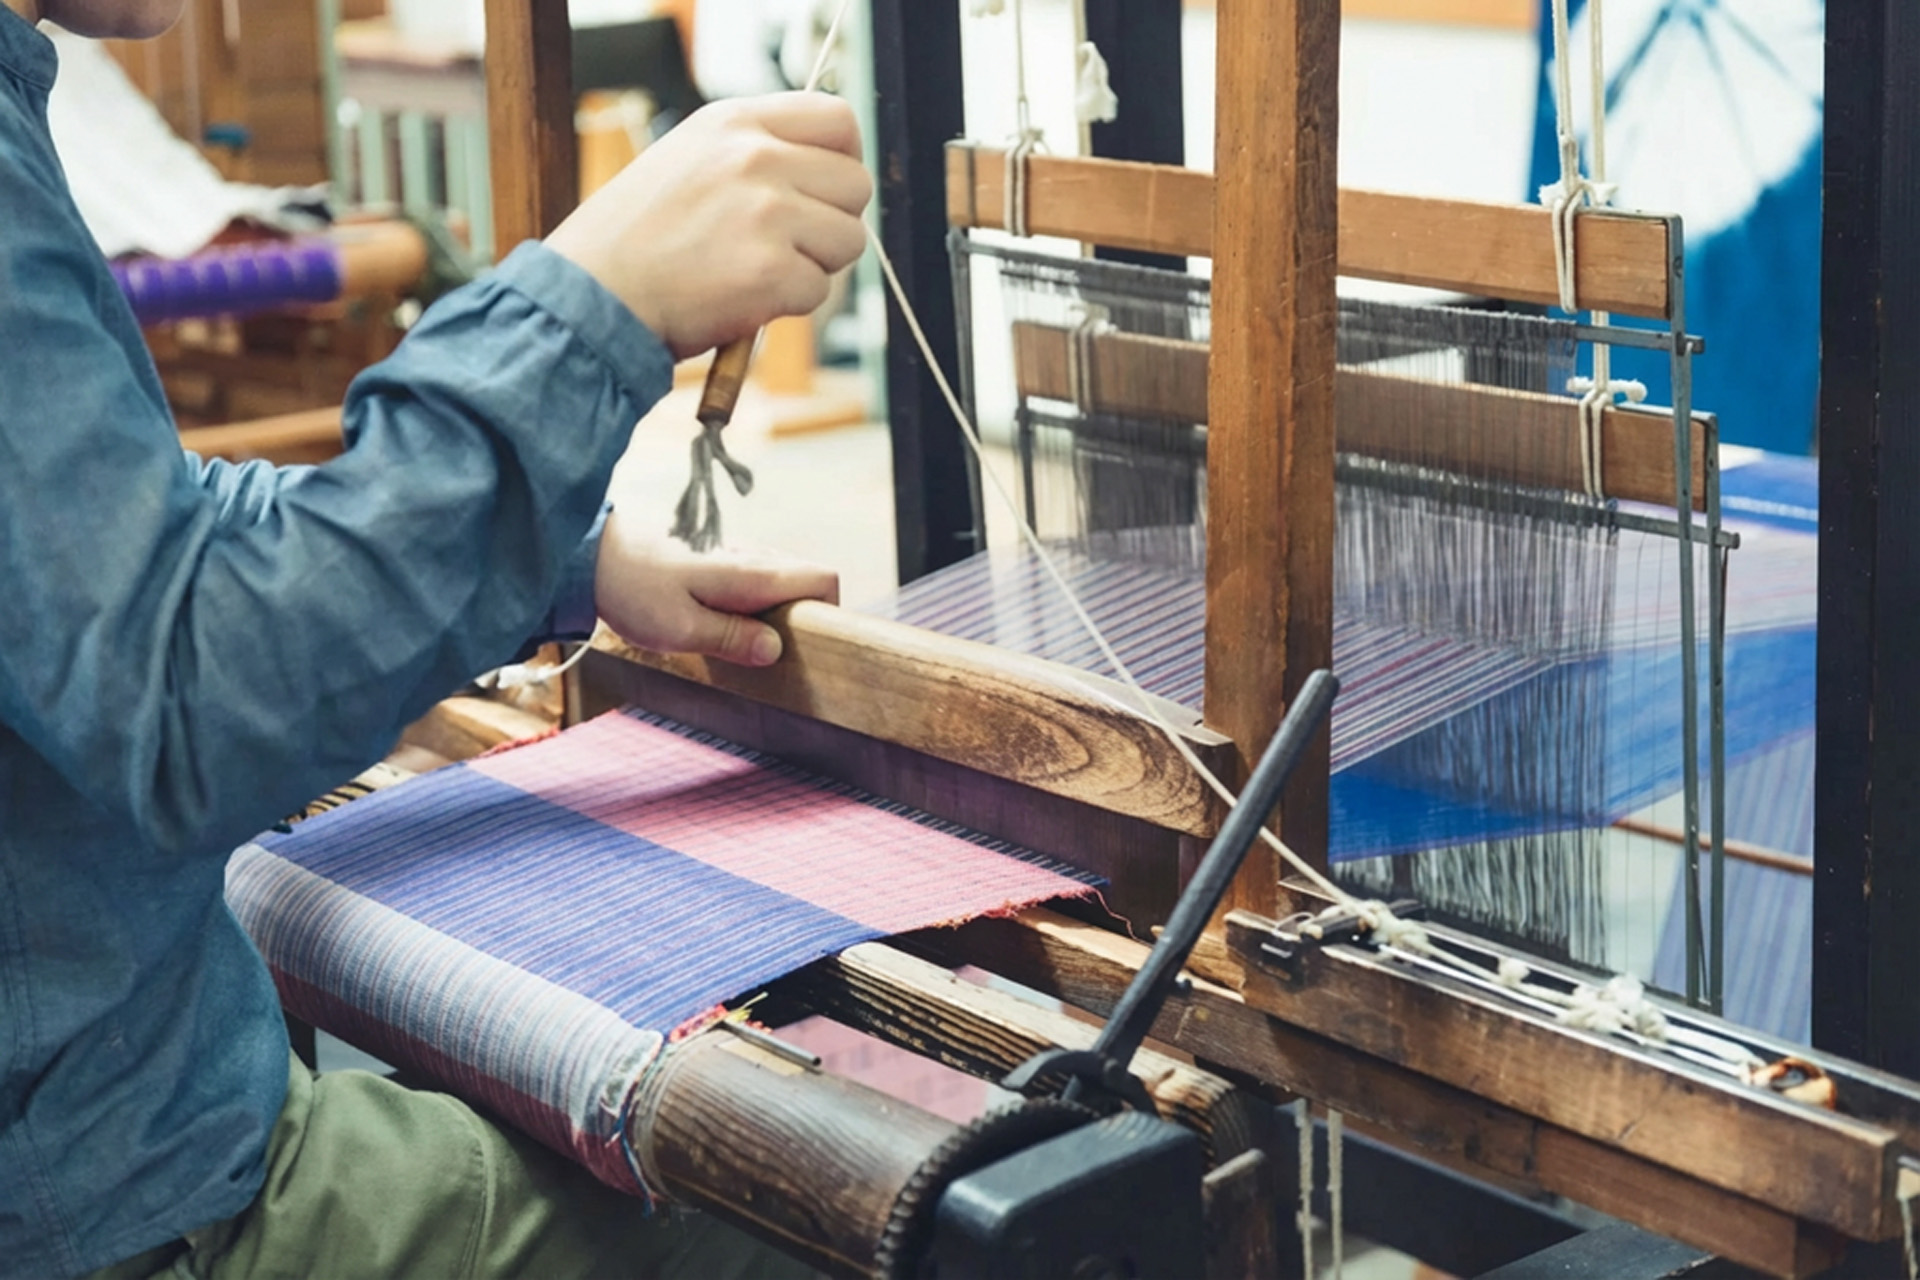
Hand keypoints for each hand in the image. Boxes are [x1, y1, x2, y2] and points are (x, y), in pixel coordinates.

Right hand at [547, 93, 870, 359]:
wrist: (594, 294)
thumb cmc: (638, 239)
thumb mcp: (690, 159)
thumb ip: (756, 152)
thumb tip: (825, 171)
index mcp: (735, 122)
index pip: (838, 120)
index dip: (844, 160)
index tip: (825, 190)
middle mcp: (755, 157)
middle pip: (856, 185)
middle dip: (833, 222)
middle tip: (788, 245)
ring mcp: (767, 213)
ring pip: (848, 240)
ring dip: (816, 266)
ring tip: (758, 270)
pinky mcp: (771, 270)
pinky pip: (819, 291)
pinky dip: (789, 305)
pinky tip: (743, 298)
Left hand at [594, 510, 838, 665]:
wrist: (588, 551)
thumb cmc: (631, 588)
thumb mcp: (679, 629)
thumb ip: (732, 639)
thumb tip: (776, 649)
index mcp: (752, 574)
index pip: (824, 579)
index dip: (829, 612)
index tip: (808, 644)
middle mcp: (751, 557)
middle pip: (805, 583)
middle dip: (799, 619)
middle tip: (765, 653)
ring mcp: (734, 555)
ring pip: (779, 581)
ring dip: (772, 614)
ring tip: (738, 643)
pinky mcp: (715, 559)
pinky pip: (753, 580)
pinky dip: (750, 604)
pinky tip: (717, 624)